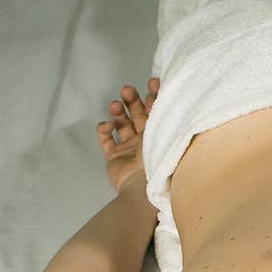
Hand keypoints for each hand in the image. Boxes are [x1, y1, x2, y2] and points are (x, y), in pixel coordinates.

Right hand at [96, 78, 159, 193]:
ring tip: (115, 108)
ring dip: (117, 111)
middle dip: (132, 98)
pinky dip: (103, 130)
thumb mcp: (168, 135)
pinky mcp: (114, 157)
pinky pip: (106, 139)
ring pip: (121, 123)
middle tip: (127, 90)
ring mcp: (128, 148)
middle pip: (137, 112)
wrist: (142, 189)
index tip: (153, 82)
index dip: (154, 94)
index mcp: (160, 135)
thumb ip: (167, 114)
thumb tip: (169, 89)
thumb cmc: (159, 163)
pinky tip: (106, 126)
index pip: (157, 110)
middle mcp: (145, 139)